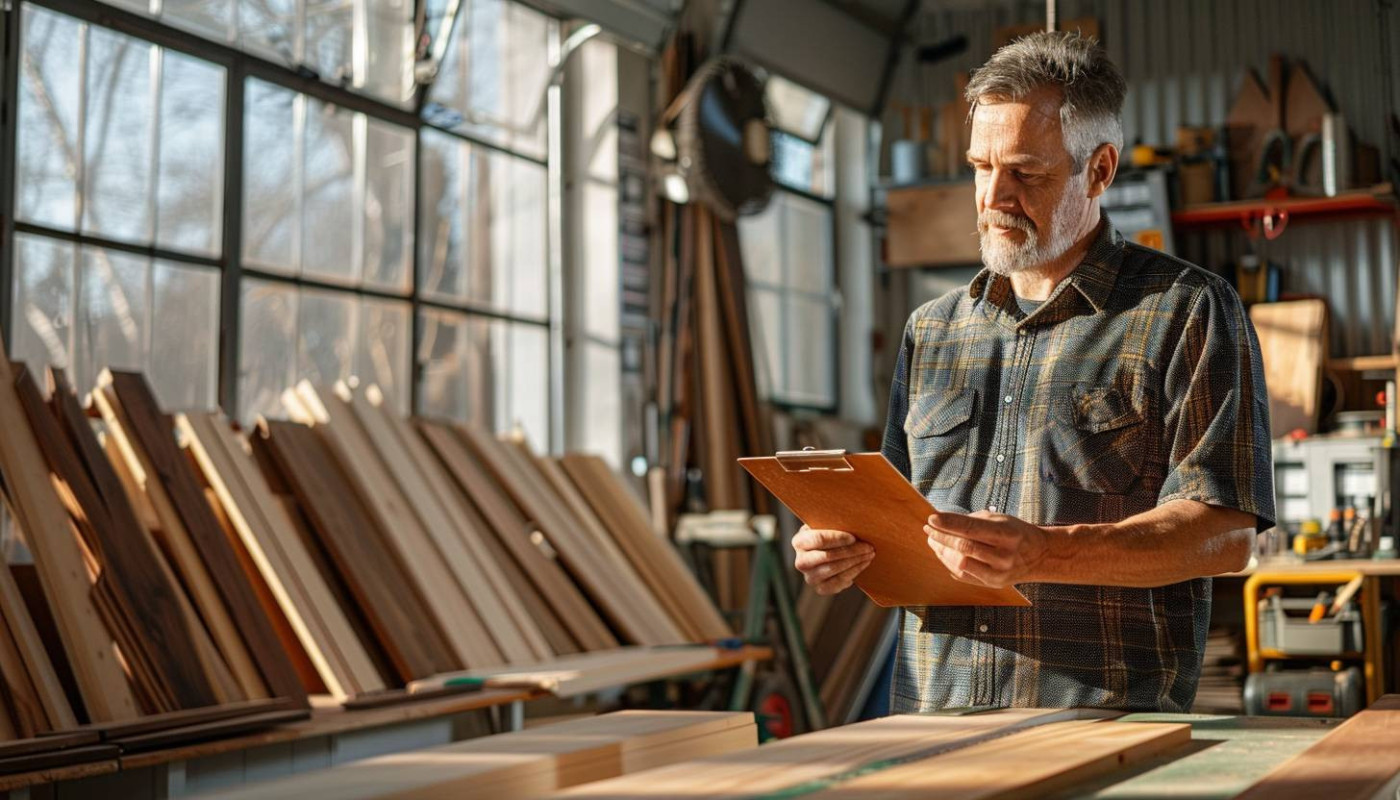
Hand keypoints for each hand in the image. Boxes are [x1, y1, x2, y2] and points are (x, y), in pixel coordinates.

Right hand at [792, 525, 874, 595]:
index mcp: (799, 541)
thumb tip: (854, 517)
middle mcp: (801, 562)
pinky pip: (838, 583)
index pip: (818, 539)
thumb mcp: (827, 524)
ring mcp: (810, 577)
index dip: (837, 538)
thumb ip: (834, 520)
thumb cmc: (830, 534)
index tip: (854, 537)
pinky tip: (862, 564)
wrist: (828, 551)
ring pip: (834, 570)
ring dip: (855, 562)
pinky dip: (853, 573)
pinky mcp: (820, 589)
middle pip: (827, 557)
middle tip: (868, 547)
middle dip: (851, 551)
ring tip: (869, 554)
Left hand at [924, 510, 1047, 588]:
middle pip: (964, 547)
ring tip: (933, 541)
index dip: (949, 523)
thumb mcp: (1000, 519)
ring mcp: (999, 574)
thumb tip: (943, 522)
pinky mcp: (993, 584)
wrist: (1039, 556)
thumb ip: (972, 521)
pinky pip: (963, 575)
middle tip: (929, 529)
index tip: (932, 518)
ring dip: (942, 551)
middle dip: (941, 537)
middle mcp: (1004, 556)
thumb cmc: (1016, 533)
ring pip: (960, 564)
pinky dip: (949, 564)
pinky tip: (943, 554)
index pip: (972, 528)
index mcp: (1008, 534)